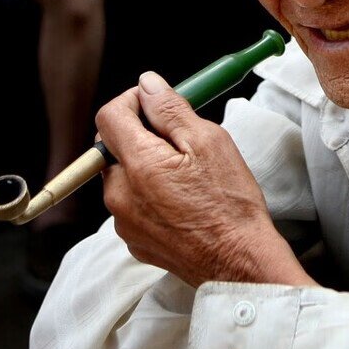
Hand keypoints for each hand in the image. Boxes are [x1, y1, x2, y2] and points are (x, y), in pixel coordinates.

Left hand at [96, 71, 314, 288]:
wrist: (239, 263)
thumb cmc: (230, 203)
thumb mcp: (209, 142)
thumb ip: (170, 110)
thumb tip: (147, 84)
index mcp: (137, 165)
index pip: (109, 116)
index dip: (133, 101)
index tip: (157, 104)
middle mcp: (119, 195)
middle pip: (112, 146)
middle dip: (141, 133)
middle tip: (180, 138)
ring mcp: (123, 221)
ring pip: (123, 176)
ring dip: (145, 165)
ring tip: (187, 174)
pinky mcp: (133, 240)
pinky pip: (132, 204)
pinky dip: (149, 194)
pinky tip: (183, 200)